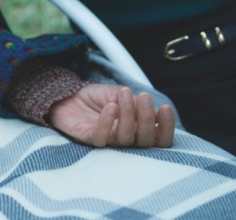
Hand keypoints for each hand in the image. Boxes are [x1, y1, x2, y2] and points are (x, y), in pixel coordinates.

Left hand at [48, 84, 174, 147]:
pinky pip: (101, 137)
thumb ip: (135, 102)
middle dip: (147, 118)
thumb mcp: (120, 94)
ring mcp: (108, 141)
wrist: (69, 95)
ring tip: (124, 94)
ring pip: (125, 138)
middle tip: (144, 97)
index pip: (159, 137)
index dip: (167, 127)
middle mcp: (126, 139)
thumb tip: (155, 109)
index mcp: (138, 130)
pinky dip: (106, 122)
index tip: (165, 108)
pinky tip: (109, 106)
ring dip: (128, 115)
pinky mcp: (88, 139)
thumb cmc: (98, 98)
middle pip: (145, 140)